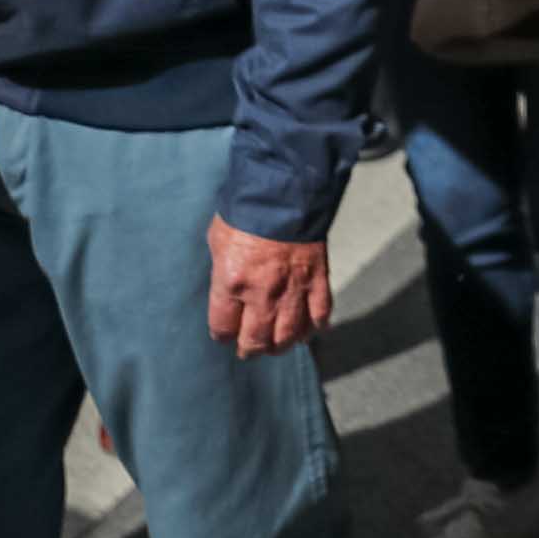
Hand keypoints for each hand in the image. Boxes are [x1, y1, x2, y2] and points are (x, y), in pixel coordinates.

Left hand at [206, 221, 331, 359]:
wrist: (287, 189)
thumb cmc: (245, 211)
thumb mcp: (218, 240)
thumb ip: (222, 270)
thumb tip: (226, 287)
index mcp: (231, 283)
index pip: (222, 328)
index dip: (222, 334)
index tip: (224, 332)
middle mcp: (262, 294)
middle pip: (256, 341)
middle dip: (250, 348)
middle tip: (249, 347)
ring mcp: (293, 289)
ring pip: (288, 336)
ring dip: (280, 345)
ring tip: (276, 344)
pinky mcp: (318, 280)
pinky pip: (319, 315)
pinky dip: (314, 327)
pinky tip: (308, 330)